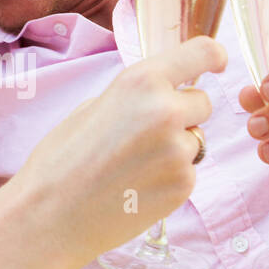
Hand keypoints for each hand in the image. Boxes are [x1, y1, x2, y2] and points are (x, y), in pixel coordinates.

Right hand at [11, 36, 226, 261]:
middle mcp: (167, 110)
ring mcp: (178, 150)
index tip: (218, 62)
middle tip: (145, 136)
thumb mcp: (93, 107)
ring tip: (132, 167)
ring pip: (196, 140)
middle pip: (202, 103)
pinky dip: (169, 177)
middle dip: (183, 114)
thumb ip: (135, 96)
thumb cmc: (61, 160)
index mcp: (141, 81)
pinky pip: (188, 171)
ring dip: (175, 149)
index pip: (202, 53)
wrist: (51, 215)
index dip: (214, 56)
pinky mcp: (183, 185)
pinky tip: (136, 186)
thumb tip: (163, 94)